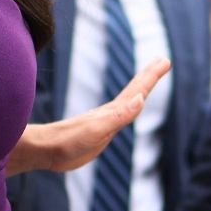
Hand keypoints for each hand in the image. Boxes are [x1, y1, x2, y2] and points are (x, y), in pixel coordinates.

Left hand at [9, 57, 170, 174]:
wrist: (45, 149)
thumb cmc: (68, 141)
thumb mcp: (96, 130)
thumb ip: (119, 116)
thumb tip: (140, 98)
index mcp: (113, 111)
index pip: (138, 89)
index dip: (152, 76)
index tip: (165, 60)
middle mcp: (111, 112)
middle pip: (135, 90)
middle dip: (150, 75)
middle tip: (163, 60)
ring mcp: (105, 120)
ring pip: (129, 100)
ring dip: (141, 88)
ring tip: (149, 80)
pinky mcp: (100, 131)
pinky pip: (122, 114)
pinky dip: (130, 106)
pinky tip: (129, 106)